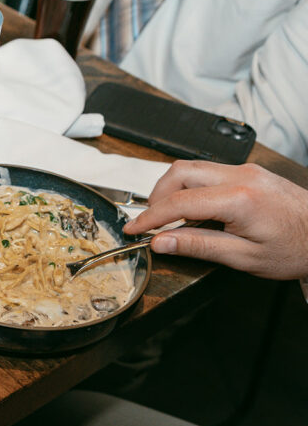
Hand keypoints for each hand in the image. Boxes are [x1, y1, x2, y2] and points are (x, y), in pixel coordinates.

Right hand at [123, 160, 307, 279]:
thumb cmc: (296, 248)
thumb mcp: (243, 257)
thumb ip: (198, 246)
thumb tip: (161, 242)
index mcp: (239, 199)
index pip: (178, 202)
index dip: (150, 217)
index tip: (133, 229)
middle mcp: (241, 176)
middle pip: (180, 172)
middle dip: (156, 196)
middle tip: (150, 222)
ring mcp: (246, 170)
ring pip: (192, 168)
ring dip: (172, 189)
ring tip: (169, 217)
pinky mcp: (249, 172)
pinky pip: (209, 172)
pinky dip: (191, 187)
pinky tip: (193, 209)